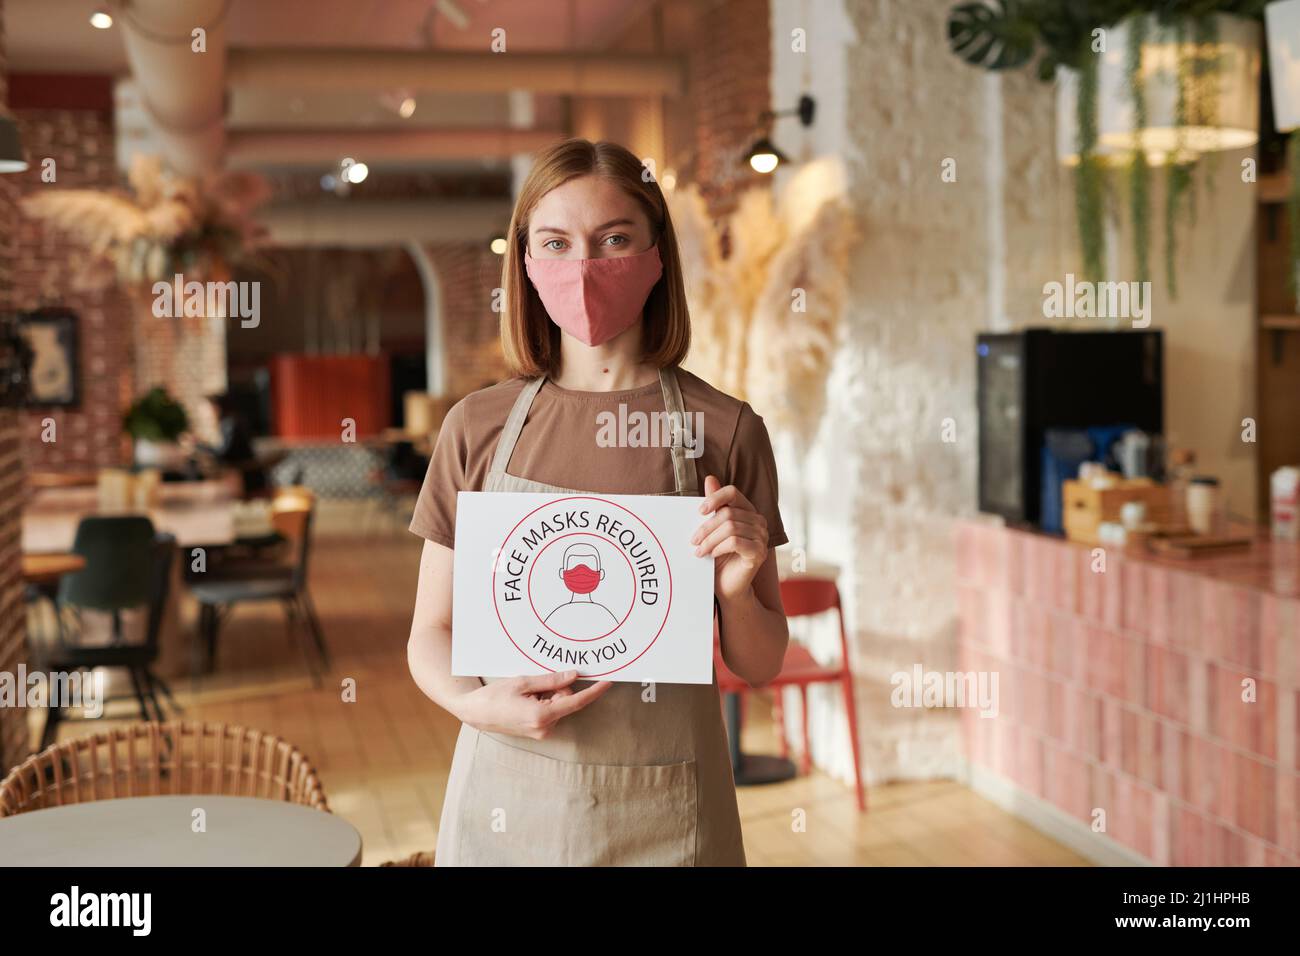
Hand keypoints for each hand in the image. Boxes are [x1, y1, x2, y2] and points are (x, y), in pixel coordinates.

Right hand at [454, 670, 612, 740]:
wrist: (475, 713)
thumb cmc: (494, 696)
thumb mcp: (523, 682)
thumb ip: (551, 680)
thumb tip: (574, 676)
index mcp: (542, 716)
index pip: (576, 702)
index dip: (594, 691)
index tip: (608, 682)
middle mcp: (544, 728)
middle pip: (565, 700)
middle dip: (556, 689)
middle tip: (534, 685)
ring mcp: (541, 732)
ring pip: (558, 706)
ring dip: (548, 695)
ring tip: (525, 694)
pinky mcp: (537, 732)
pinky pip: (550, 712)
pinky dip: (543, 702)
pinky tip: (525, 701)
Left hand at [691, 474, 768, 601]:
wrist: (727, 587)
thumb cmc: (719, 557)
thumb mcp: (712, 530)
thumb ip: (713, 506)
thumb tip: (710, 478)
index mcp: (747, 511)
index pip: (732, 492)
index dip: (715, 497)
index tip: (699, 511)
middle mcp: (758, 521)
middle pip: (728, 513)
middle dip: (706, 528)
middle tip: (693, 541)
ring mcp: (761, 537)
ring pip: (730, 527)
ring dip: (710, 540)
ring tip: (699, 551)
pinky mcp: (759, 553)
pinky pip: (736, 542)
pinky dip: (719, 547)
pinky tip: (712, 555)